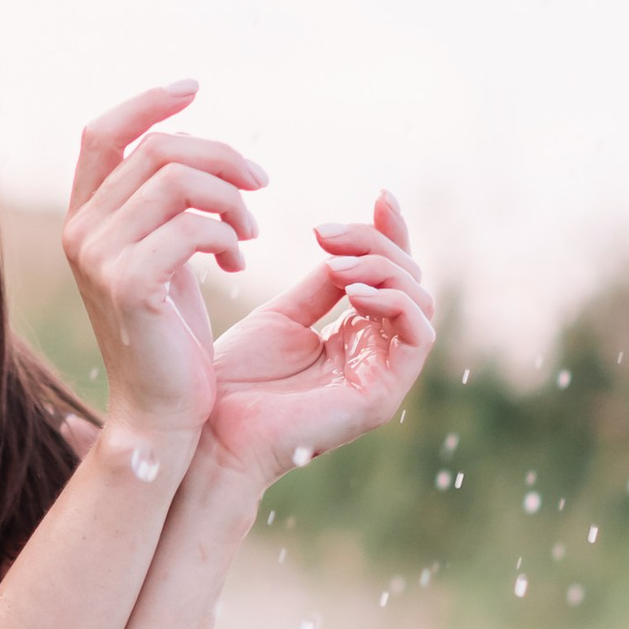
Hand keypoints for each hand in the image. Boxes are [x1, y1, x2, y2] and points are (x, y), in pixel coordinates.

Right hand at [60, 83, 265, 444]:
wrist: (162, 412)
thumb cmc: (171, 338)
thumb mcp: (164, 258)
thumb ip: (163, 206)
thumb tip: (191, 147)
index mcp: (84, 220)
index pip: (102, 133)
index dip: (148, 103)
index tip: (194, 88)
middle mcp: (80, 232)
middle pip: (155, 150)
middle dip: (221, 156)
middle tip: (261, 184)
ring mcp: (98, 258)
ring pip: (178, 179)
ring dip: (232, 198)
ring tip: (250, 234)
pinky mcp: (128, 284)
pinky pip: (193, 226)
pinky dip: (229, 236)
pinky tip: (239, 264)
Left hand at [199, 191, 434, 490]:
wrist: (209, 433)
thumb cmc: (234, 381)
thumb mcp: (281, 316)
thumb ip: (321, 285)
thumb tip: (347, 246)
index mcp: (355, 339)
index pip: (392, 276)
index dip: (392, 233)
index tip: (379, 195)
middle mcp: (376, 357)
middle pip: (411, 281)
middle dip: (377, 244)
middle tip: (328, 233)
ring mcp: (382, 378)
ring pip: (419, 303)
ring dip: (383, 269)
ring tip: (336, 264)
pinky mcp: (381, 398)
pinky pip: (418, 337)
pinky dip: (394, 302)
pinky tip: (351, 289)